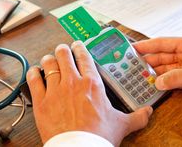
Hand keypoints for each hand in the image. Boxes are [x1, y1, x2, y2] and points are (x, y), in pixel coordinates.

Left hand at [26, 41, 152, 145]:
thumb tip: (148, 113)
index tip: (78, 45)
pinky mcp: (41, 101)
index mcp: (92, 84)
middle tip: (64, 50)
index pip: (84, 57)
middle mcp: (72, 82)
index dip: (80, 48)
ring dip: (49, 59)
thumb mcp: (122, 124)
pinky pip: (34, 80)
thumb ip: (137, 117)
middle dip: (63, 50)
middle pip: (64, 55)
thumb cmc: (98, 136)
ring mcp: (55, 90)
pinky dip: (33, 73)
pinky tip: (34, 72)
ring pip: (49, 64)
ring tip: (49, 58)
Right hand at [133, 37, 181, 107]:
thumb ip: (177, 77)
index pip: (163, 43)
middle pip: (163, 57)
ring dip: (155, 74)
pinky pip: (173, 81)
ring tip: (139, 77)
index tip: (132, 48)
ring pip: (167, 70)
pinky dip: (164, 83)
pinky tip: (154, 86)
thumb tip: (158, 82)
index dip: (147, 45)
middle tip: (131, 66)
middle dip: (148, 61)